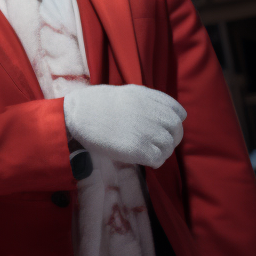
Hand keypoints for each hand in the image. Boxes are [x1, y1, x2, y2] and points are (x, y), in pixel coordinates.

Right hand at [64, 84, 184, 168]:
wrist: (76, 114)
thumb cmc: (94, 103)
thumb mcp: (125, 93)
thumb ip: (146, 102)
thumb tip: (159, 114)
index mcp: (150, 97)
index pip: (178, 113)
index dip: (171, 122)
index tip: (161, 128)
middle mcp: (153, 113)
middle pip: (176, 131)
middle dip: (169, 139)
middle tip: (154, 144)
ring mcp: (147, 131)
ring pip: (169, 147)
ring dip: (160, 151)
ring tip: (145, 151)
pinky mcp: (139, 149)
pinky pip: (158, 159)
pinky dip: (153, 161)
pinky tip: (141, 158)